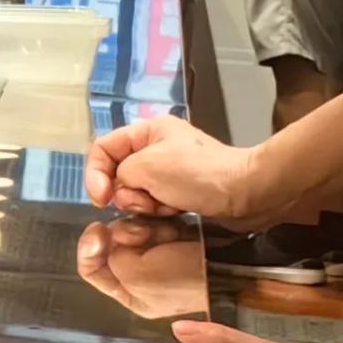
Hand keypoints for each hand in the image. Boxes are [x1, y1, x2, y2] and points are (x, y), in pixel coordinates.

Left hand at [77, 219, 212, 337]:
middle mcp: (145, 278)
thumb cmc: (188, 275)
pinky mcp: (181, 237)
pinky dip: (158, 218)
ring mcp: (164, 256)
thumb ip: (111, 259)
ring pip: (134, 229)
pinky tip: (170, 220)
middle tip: (138, 230)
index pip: (93, 269)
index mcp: (134, 296)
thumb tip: (110, 242)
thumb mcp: (138, 277)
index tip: (97, 230)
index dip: (89, 248)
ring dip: (142, 223)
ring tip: (162, 228)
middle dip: (122, 233)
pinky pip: (156, 221)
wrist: (235, 259)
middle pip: (113, 245)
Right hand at [85, 113, 265, 221]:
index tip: (102, 199)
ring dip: (144, 204)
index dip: (94, 174)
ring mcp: (169, 171)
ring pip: (135, 192)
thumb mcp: (147, 166)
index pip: (102, 149)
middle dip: (127, 193)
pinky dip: (158, 210)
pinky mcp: (180, 191)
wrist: (247, 192)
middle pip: (118, 174)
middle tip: (144, 202)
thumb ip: (119, 173)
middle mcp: (156, 148)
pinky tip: (175, 211)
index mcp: (147, 131)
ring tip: (165, 206)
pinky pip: (154, 203)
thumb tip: (121, 189)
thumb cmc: (198, 174)